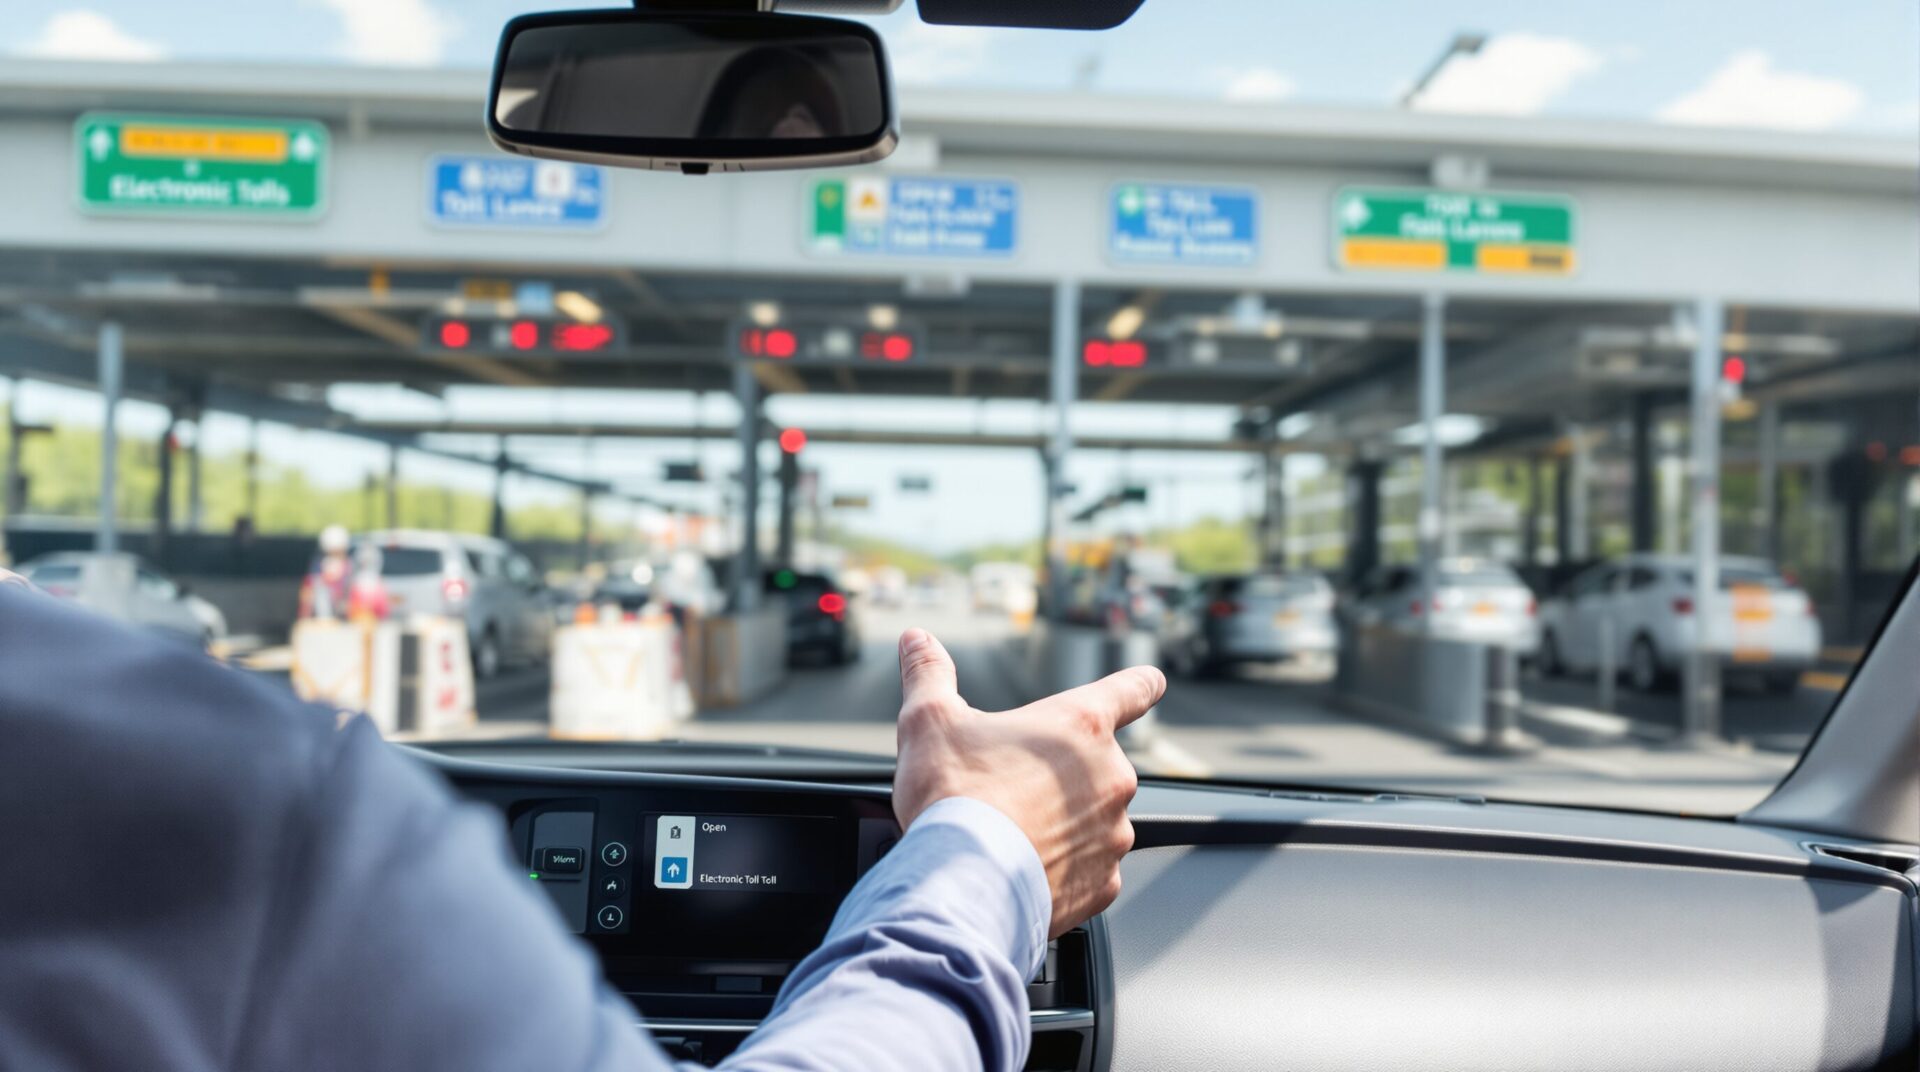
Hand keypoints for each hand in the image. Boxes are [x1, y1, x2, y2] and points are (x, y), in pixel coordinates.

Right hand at [892, 628, 1163, 937]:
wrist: (962, 885)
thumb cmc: (953, 797)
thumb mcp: (929, 721)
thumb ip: (929, 674)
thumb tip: (916, 639)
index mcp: (1080, 725)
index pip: (1131, 689)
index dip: (1141, 683)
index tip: (1152, 681)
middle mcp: (1110, 776)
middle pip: (1097, 765)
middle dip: (1061, 775)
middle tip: (1010, 788)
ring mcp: (1112, 833)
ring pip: (1093, 819)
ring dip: (1064, 822)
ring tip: (1012, 833)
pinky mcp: (1104, 883)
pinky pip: (1089, 869)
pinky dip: (1063, 868)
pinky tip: (1024, 868)